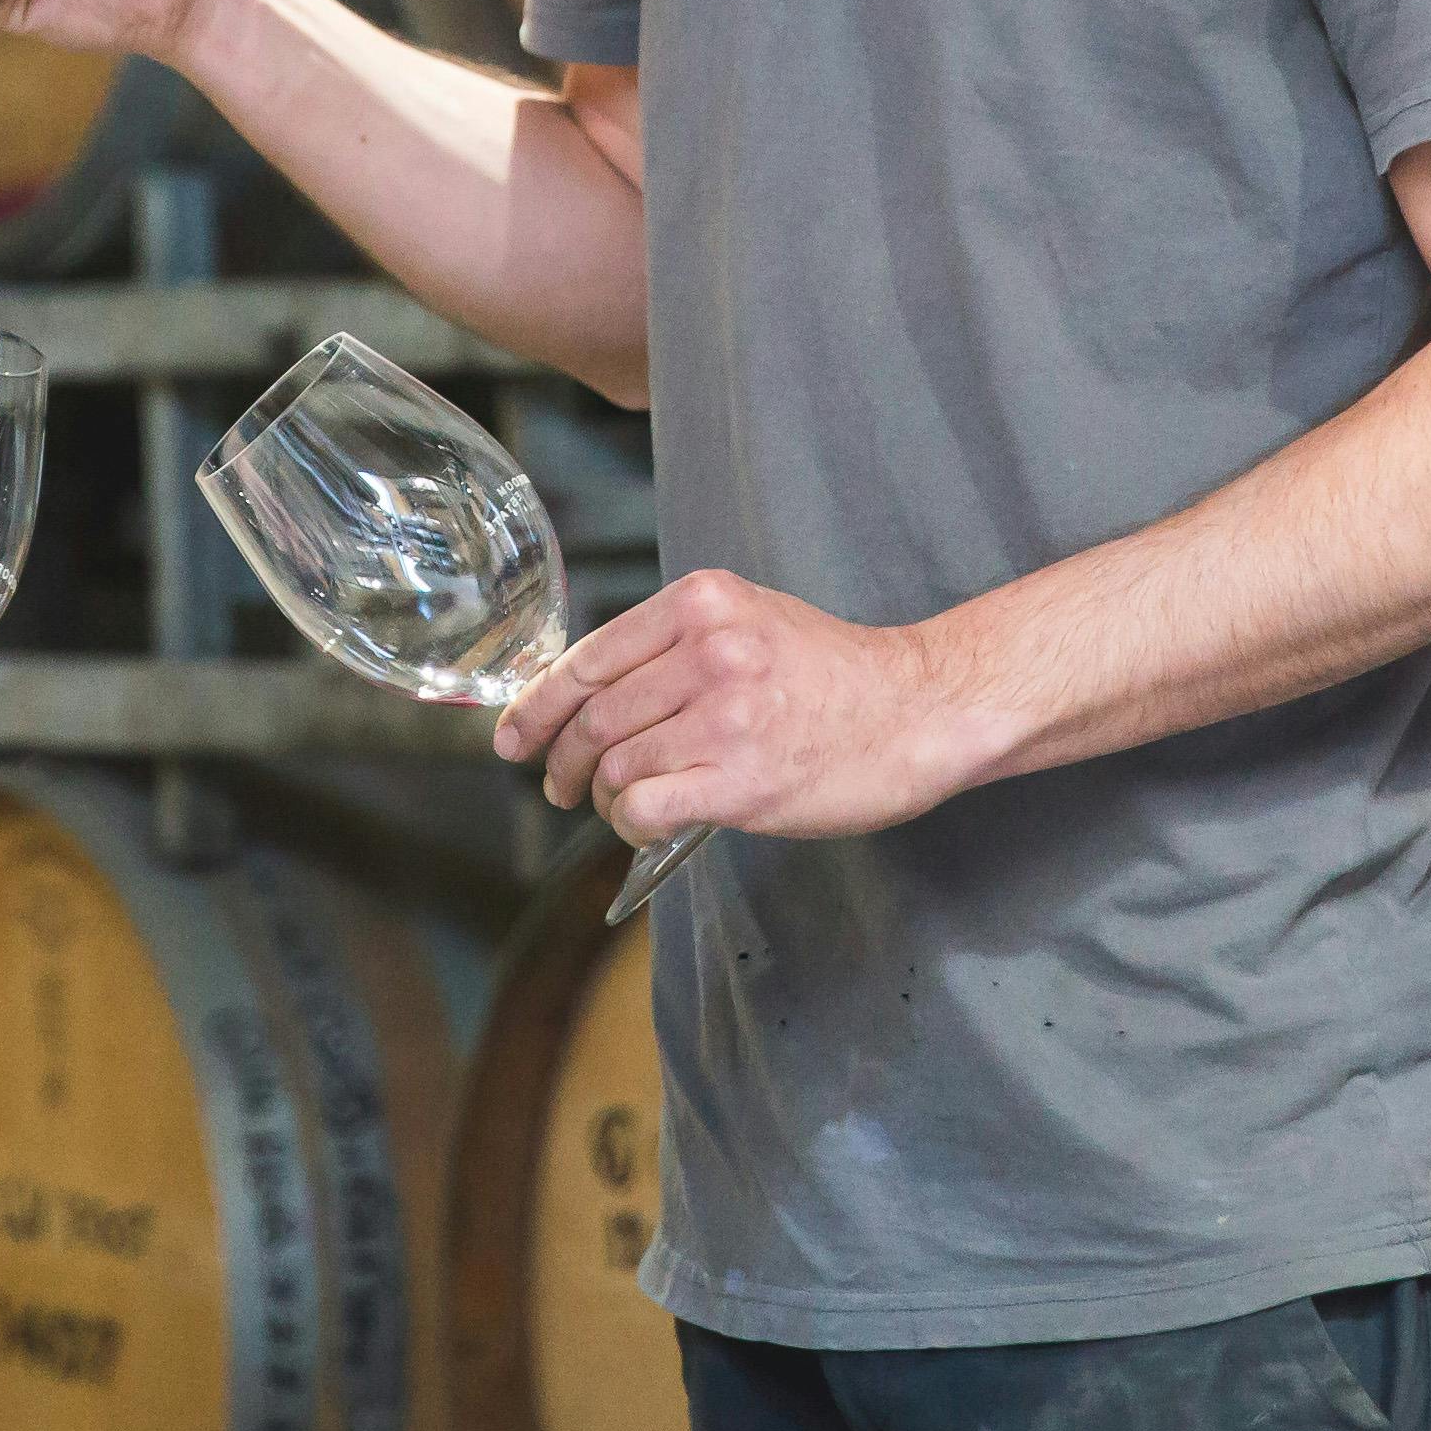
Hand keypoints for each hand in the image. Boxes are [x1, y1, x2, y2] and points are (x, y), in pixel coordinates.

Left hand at [492, 569, 1001, 844]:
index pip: (589, 659)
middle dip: (561, 759)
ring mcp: (724, 717)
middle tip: (558, 786)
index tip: (512, 736)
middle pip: (594, 717)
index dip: (537, 705)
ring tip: (615, 808)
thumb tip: (591, 691)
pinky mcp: (742, 780)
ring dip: (602, 797)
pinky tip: (644, 826)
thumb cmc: (833, 672)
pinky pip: (646, 807)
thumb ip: (673, 645)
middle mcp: (707, 651)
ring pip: (615, 765)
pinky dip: (630, 823)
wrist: (918, 712)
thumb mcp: (749, 621)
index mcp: (701, 604)